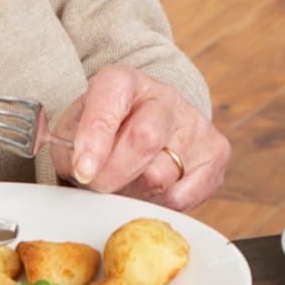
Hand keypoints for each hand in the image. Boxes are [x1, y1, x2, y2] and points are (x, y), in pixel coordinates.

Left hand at [51, 65, 229, 210]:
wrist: (146, 122)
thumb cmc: (105, 130)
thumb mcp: (75, 129)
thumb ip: (69, 147)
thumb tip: (78, 167)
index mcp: (123, 81)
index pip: (109, 104)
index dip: (94, 139)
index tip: (83, 170)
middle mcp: (163, 96)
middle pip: (144, 138)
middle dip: (114, 174)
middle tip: (97, 185)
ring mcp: (194, 122)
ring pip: (162, 176)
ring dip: (133, 193)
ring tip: (124, 183)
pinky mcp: (216, 152)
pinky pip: (182, 198)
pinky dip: (158, 204)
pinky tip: (148, 190)